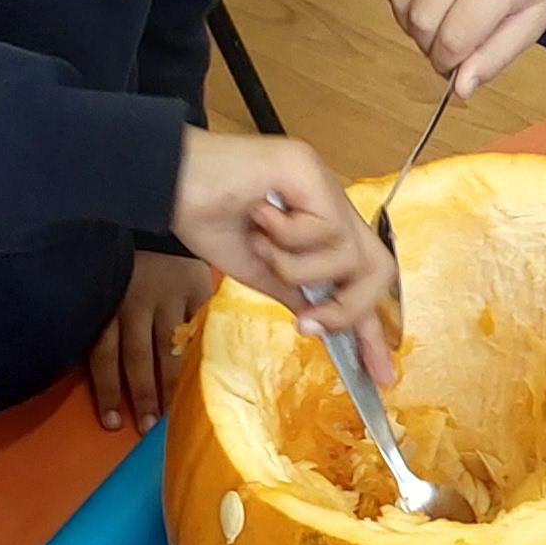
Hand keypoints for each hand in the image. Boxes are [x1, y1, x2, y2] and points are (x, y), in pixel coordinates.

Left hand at [90, 249, 212, 434]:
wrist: (157, 213)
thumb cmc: (125, 260)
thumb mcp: (104, 283)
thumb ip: (102, 320)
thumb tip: (98, 368)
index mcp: (108, 303)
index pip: (104, 354)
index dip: (107, 390)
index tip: (111, 423)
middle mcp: (136, 302)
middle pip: (137, 357)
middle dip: (141, 395)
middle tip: (146, 428)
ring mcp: (170, 296)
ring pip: (170, 347)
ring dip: (171, 384)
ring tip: (172, 413)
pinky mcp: (197, 289)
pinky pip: (199, 327)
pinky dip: (200, 353)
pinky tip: (203, 379)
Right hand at [170, 131, 397, 382]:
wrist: (165, 182)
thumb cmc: (206, 217)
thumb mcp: (259, 271)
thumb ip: (295, 293)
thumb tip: (321, 322)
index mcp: (321, 225)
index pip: (363, 281)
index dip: (373, 330)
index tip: (380, 374)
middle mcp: (330, 202)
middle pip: (377, 269)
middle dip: (348, 308)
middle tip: (310, 324)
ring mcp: (323, 185)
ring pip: (347, 256)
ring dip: (296, 268)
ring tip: (261, 246)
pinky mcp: (311, 170)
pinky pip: (324, 227)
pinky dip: (287, 237)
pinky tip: (258, 215)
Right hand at [381, 0, 545, 92]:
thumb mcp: (531, 22)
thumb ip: (494, 58)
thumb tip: (458, 90)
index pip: (454, 39)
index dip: (448, 64)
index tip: (455, 66)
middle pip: (421, 20)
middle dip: (429, 46)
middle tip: (448, 44)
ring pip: (400, 0)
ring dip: (412, 24)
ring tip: (439, 21)